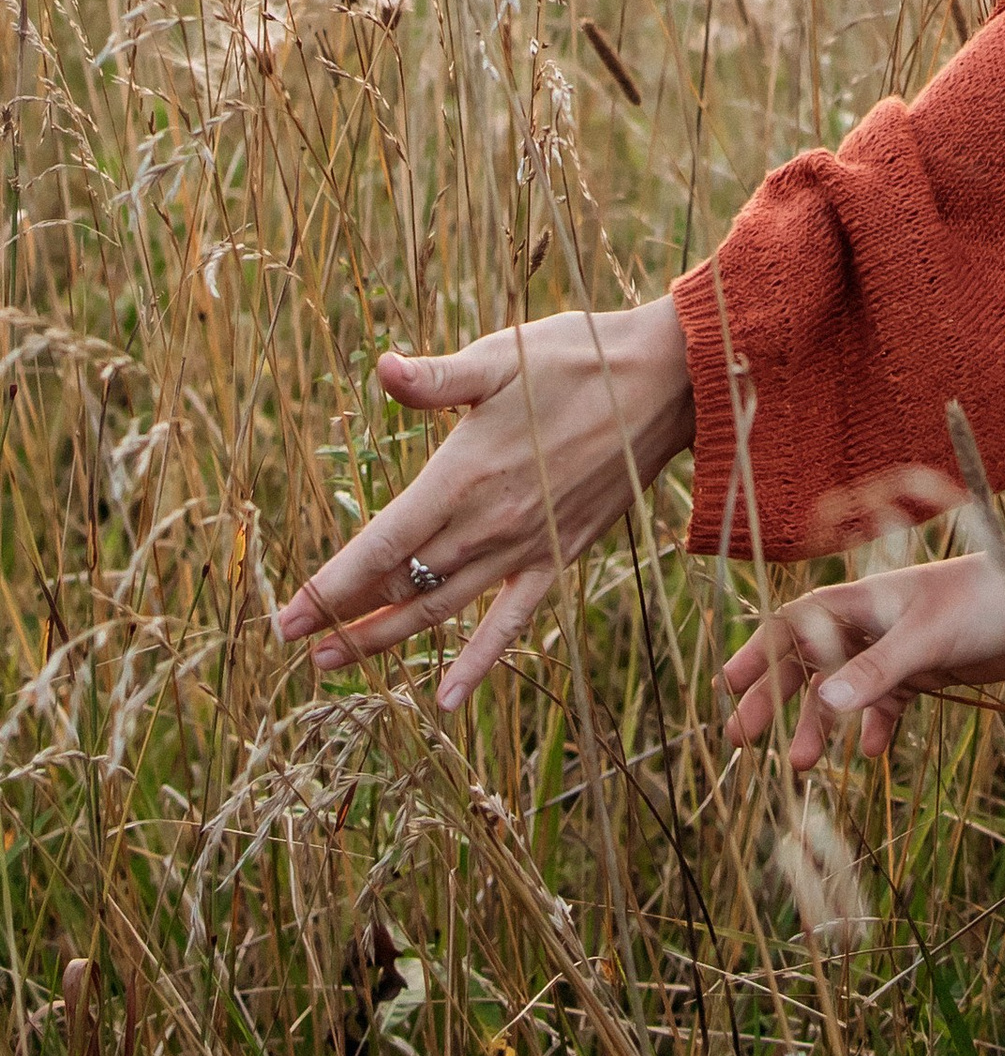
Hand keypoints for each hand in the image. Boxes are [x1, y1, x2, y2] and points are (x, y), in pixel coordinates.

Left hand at [274, 295, 696, 709]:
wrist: (667, 387)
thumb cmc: (577, 360)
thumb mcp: (500, 356)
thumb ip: (436, 378)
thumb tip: (381, 367)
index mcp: (463, 474)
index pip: (381, 547)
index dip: (329, 587)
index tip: (285, 617)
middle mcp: (489, 523)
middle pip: (401, 586)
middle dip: (342, 620)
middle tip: (295, 645)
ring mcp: (526, 547)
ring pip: (441, 609)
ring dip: (386, 641)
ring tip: (336, 664)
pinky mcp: (559, 557)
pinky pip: (511, 621)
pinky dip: (478, 661)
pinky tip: (447, 698)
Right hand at [723, 526, 1004, 764]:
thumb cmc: (988, 601)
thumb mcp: (927, 637)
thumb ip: (877, 672)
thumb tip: (824, 705)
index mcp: (862, 599)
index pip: (794, 624)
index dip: (758, 653)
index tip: (728, 687)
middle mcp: (873, 621)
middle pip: (809, 661)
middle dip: (775, 699)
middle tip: (742, 740)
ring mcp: (899, 648)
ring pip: (845, 689)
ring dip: (822, 724)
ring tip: (804, 765)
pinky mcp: (927, 670)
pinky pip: (887, 703)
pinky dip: (876, 726)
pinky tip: (874, 753)